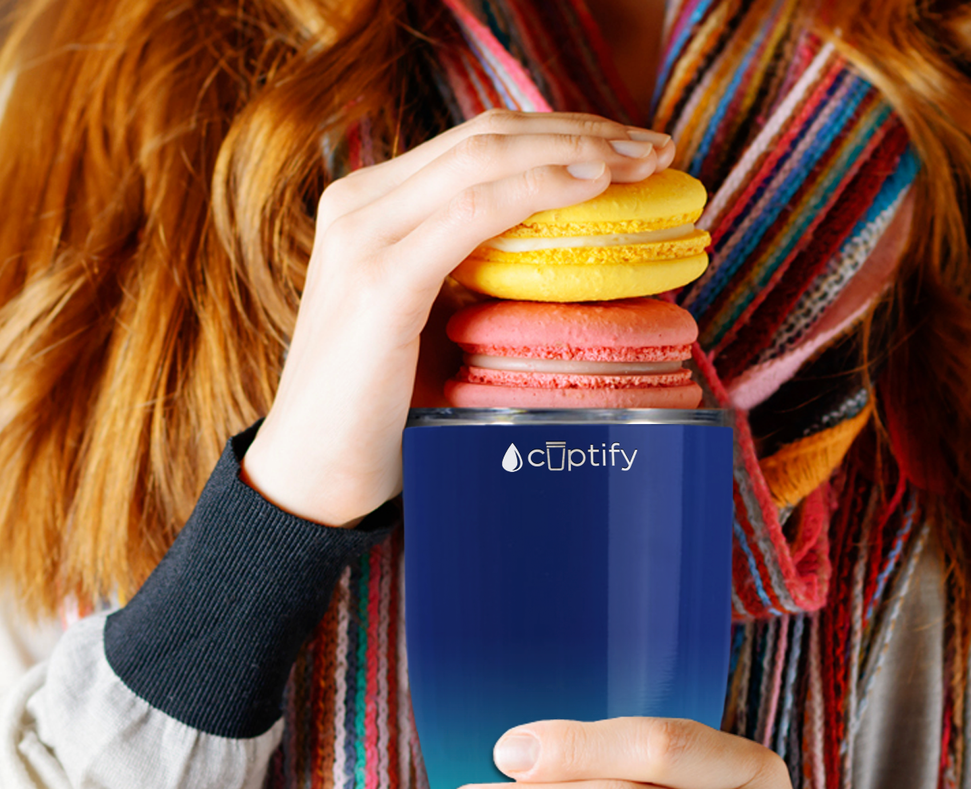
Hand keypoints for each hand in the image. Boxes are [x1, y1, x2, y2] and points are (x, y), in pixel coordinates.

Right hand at [241, 110, 674, 526]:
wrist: (315, 476)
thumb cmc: (380, 413)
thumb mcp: (432, 325)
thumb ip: (474, 280)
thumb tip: (560, 264)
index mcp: (372, 208)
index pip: (478, 144)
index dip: (559, 133)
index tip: (628, 148)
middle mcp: (360, 204)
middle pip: (489, 136)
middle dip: (582, 130)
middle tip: (654, 147)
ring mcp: (364, 236)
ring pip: (486, 158)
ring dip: (576, 151)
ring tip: (643, 161)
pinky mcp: (380, 281)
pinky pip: (473, 213)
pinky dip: (537, 190)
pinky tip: (592, 186)